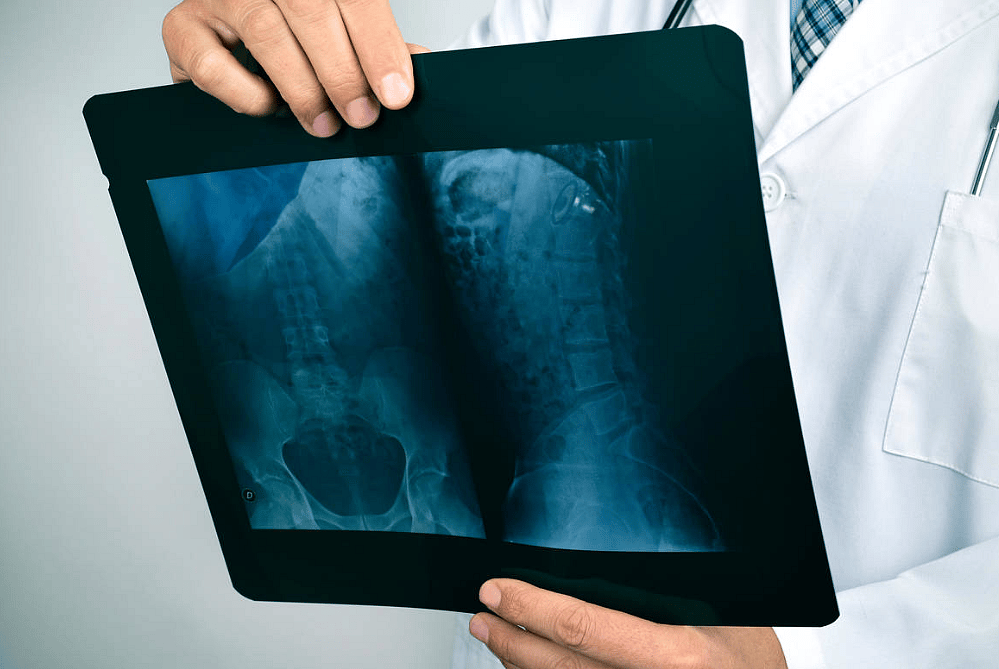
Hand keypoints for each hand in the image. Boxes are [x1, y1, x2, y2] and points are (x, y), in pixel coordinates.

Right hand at [162, 0, 429, 136]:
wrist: (228, 34)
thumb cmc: (294, 36)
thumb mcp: (343, 33)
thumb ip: (375, 47)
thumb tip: (419, 72)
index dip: (378, 46)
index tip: (396, 94)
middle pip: (311, 9)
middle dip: (343, 73)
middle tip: (361, 116)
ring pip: (266, 32)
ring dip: (302, 89)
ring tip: (323, 124)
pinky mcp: (183, 27)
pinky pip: (210, 62)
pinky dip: (244, 92)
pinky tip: (267, 106)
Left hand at [469, 579, 787, 668]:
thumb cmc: (750, 658)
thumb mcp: (719, 612)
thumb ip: (660, 598)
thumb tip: (597, 566)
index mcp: (674, 656)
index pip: (581, 627)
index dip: (530, 607)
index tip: (498, 590)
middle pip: (557, 668)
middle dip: (511, 639)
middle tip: (484, 616)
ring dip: (519, 665)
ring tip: (497, 639)